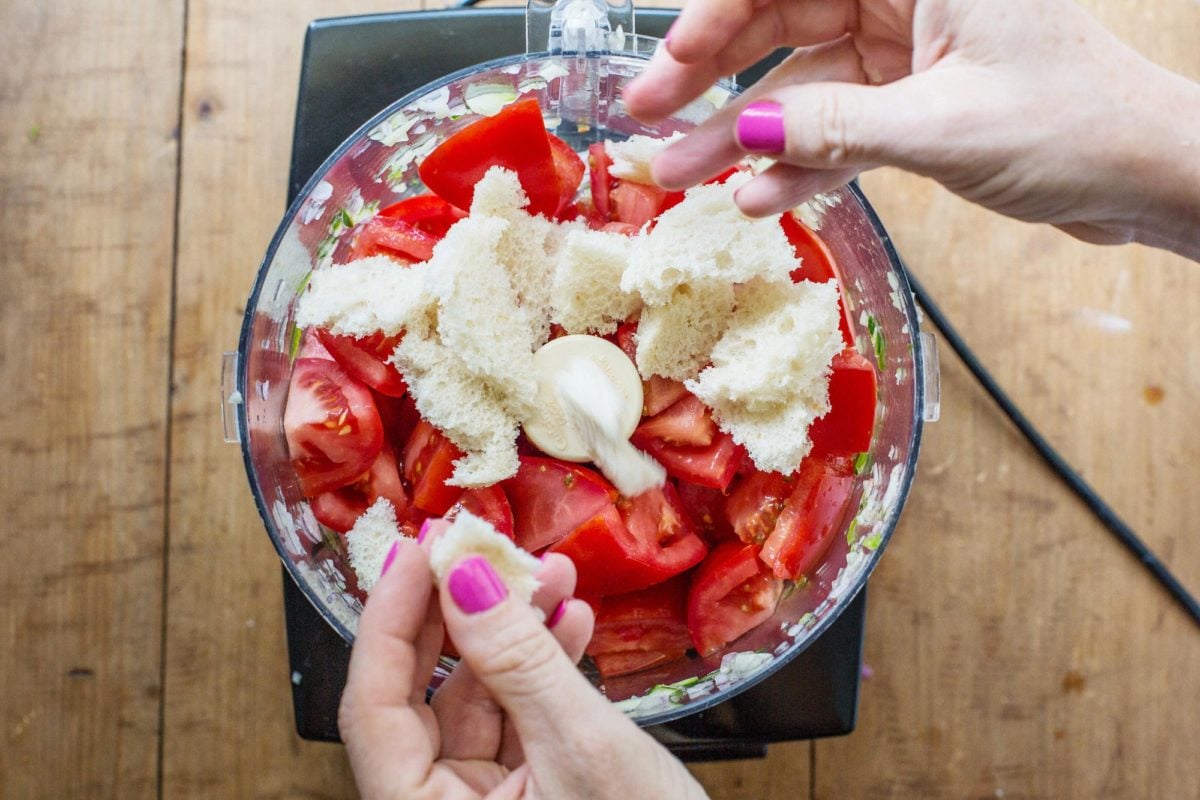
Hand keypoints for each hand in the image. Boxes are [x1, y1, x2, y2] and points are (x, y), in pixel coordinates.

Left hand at [338, 527, 708, 799]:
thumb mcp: (580, 747)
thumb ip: (518, 663)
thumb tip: (465, 580)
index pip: (374, 708)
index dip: (387, 621)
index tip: (417, 552)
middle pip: (421, 696)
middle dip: (458, 613)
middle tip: (479, 547)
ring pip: (477, 698)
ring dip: (514, 630)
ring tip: (552, 573)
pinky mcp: (528, 792)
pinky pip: (519, 715)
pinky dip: (544, 665)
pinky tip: (572, 621)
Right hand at [624, 0, 1199, 259]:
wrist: (1143, 177)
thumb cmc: (1081, 124)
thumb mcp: (944, 127)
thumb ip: (836, 128)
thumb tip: (750, 132)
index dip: (720, 14)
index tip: (672, 61)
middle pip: (781, 18)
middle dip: (711, 77)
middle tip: (648, 117)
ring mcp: (907, 44)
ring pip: (799, 80)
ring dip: (743, 134)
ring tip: (684, 175)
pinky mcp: (911, 95)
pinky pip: (832, 123)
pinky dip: (797, 161)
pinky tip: (759, 195)